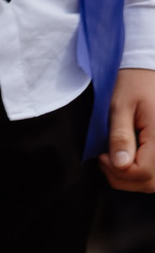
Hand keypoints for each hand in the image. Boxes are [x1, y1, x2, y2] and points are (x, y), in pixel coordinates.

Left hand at [103, 68, 154, 191]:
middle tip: (105, 159)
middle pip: (150, 182)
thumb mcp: (120, 106)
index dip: (118, 171)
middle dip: (123, 178)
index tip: (102, 156)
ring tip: (115, 158)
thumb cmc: (133, 83)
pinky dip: (141, 172)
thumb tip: (120, 164)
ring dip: (132, 178)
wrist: (147, 69)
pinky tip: (128, 159)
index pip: (143, 172)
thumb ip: (121, 136)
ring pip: (154, 181)